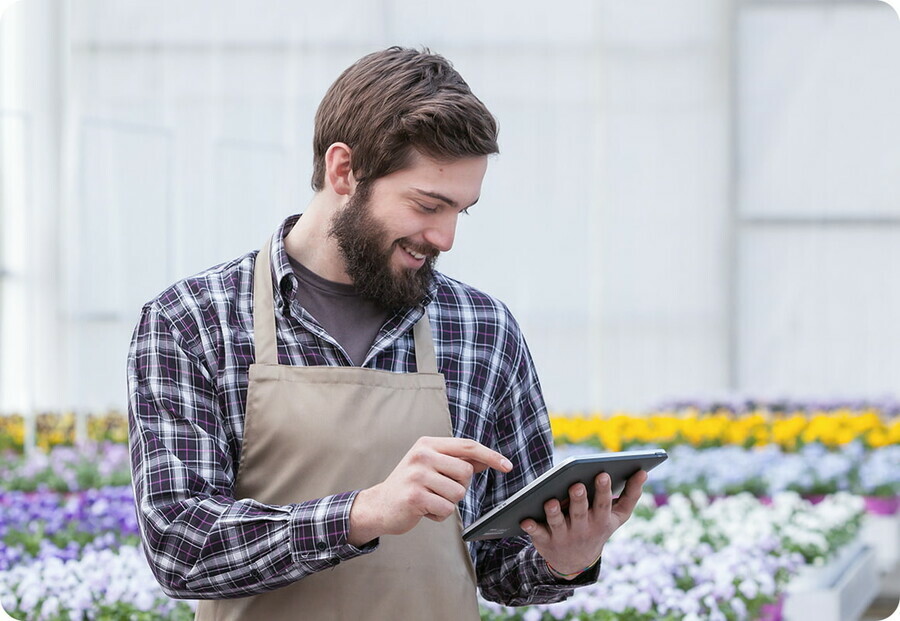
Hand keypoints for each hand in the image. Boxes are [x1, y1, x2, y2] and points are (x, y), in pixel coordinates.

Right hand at [348, 437, 511, 545]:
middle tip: (440, 490)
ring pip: (457, 493)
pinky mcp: (415, 497)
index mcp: (428, 444)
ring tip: (430, 500)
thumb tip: (486, 460)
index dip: (490, 456)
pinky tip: (424, 511)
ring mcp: (417, 475)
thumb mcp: (432, 466)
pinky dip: (439, 515)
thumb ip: (457, 461)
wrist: (379, 505)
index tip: (508, 466)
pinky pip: (446, 509)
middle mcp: (422, 455)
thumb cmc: (412, 485)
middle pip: (466, 473)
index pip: (468, 446)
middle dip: (459, 487)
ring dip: (448, 503)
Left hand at [520, 469, 647, 577]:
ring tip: (551, 501)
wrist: (576, 561)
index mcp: (600, 520)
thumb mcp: (617, 516)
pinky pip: (537, 534)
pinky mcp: (545, 540)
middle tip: (577, 485)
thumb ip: (631, 494)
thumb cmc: (598, 527)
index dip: (603, 490)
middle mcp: (582, 529)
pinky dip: (531, 528)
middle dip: (578, 499)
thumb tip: (643, 471)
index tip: (603, 474)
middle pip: (579, 513)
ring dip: (554, 513)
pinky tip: (525, 519)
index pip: (603, 504)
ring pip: (557, 523)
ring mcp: (563, 536)